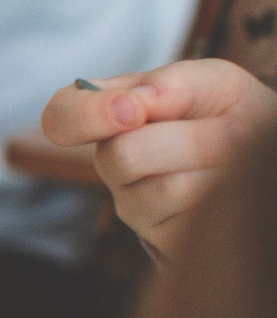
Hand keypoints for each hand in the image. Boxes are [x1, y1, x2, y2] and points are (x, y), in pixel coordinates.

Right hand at [42, 60, 276, 255]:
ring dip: (217, 164)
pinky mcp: (162, 236)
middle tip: (228, 128)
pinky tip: (229, 182)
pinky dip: (225, 189)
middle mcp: (111, 161)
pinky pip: (192, 214)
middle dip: (189, 138)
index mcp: (107, 114)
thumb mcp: (212, 81)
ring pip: (165, 188)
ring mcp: (132, 203)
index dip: (86, 116)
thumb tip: (134, 104)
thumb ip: (171, 81)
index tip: (134, 111)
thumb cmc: (230, 112)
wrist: (264, 151)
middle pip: (120, 156)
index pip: (60, 118)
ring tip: (233, 156)